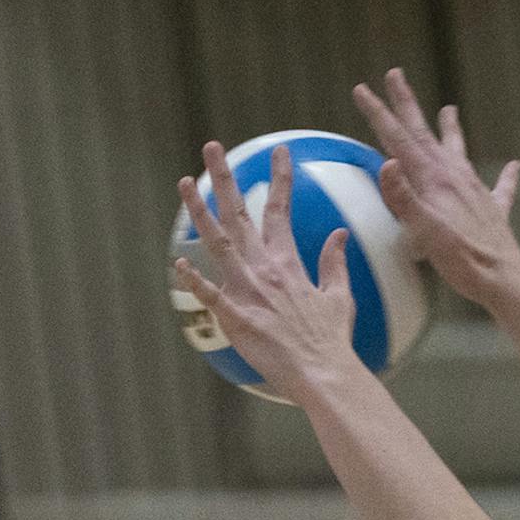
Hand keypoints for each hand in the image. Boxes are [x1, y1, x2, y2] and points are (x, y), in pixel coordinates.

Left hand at [172, 142, 360, 406]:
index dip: (279, 178)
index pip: (280, 210)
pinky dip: (195, 280)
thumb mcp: (339, 296)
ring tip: (186, 182)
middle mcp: (264, 269)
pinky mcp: (237, 319)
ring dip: (199, 211)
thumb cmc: (330, 340)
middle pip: (239, 214)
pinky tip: (179, 264)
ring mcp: (248, 292)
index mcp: (288, 262)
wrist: (324, 373)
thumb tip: (340, 234)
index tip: (279, 152)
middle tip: (212, 147)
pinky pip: (211, 296)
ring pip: (218, 243)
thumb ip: (335, 262)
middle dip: (225, 177)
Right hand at [353, 69, 519, 307]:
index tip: (362, 89)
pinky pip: (501, 187)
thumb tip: (386, 164)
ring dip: (451, 129)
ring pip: (458, 150)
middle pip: (424, 134)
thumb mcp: (424, 231)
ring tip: (449, 109)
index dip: (379, 114)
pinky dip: (506, 175)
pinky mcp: (493, 210)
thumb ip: (403, 198)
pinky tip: (514, 166)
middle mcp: (454, 176)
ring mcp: (475, 190)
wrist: (503, 278)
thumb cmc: (462, 260)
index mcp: (434, 179)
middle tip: (395, 74)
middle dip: (406, 104)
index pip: (399, 140)